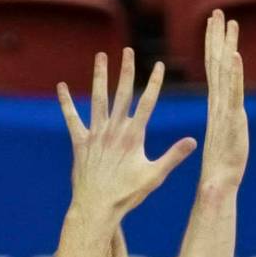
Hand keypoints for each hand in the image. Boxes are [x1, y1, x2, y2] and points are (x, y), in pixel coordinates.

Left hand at [58, 49, 196, 217]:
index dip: (154, 83)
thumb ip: (173, 156)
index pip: (147, 103)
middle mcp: (114, 130)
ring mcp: (96, 134)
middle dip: (126, 70)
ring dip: (99, 77)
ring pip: (97, 99)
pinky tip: (61, 87)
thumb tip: (194, 142)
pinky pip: (72, 118)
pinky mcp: (80, 143)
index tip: (159, 66)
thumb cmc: (127, 194)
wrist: (97, 206)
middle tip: (128, 50)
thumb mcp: (155, 176)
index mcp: (134, 136)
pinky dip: (66, 102)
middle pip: (122, 94)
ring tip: (101, 57)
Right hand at [200, 10, 247, 188]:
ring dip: (225, 45)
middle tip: (217, 13)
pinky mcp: (232, 120)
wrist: (218, 183)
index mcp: (215, 105)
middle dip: (216, 36)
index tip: (213, 24)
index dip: (213, 45)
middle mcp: (218, 103)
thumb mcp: (226, 138)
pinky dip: (234, 74)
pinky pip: (233, 93)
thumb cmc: (221, 167)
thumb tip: (230, 120)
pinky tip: (234, 56)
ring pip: (223, 71)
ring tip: (225, 22)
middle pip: (216, 63)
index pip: (213, 69)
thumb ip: (227, 124)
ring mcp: (224, 110)